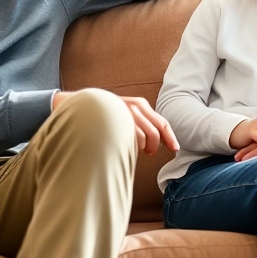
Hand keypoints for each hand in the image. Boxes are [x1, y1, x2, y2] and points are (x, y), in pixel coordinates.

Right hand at [52, 91, 178, 155]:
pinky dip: (134, 147)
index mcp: (141, 104)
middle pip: (157, 132)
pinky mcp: (118, 120)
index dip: (170, 137)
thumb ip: (140, 123)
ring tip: (135, 149)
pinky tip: (125, 146)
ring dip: (144, 148)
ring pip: (147, 137)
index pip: (162, 122)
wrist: (81, 105)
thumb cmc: (106, 115)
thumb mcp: (126, 114)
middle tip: (148, 152)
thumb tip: (155, 143)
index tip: (175, 148)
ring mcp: (126, 113)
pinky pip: (134, 139)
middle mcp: (136, 106)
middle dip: (156, 145)